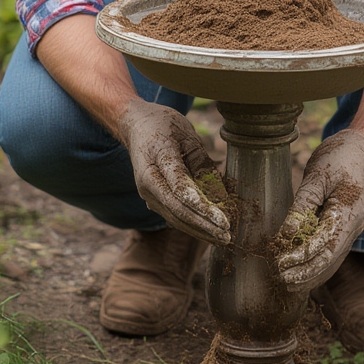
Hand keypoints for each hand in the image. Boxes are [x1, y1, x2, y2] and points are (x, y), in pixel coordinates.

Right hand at [118, 99, 229, 245]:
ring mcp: (148, 193)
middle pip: (176, 210)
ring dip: (199, 230)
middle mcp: (147, 181)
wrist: (136, 125)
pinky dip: (191, 224)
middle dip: (203, 226)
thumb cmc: (164, 126)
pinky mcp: (153, 198)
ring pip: (174, 218)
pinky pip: (172, 215)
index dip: (203, 208)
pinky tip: (209, 230)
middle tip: (227, 236)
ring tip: (222, 238)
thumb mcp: (187, 136)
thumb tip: (220, 195)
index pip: (180, 190)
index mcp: (157, 160)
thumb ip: (202, 164)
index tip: (223, 220)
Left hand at [275, 129, 363, 291]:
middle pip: (330, 259)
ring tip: (287, 283)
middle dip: (305, 273)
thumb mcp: (317, 177)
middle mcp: (354, 226)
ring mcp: (352, 229)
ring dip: (311, 274)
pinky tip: (301, 273)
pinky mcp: (344, 229)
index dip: (303, 258)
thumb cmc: (337, 159)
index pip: (326, 245)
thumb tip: (288, 234)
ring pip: (332, 260)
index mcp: (350, 213)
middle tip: (280, 279)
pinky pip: (332, 253)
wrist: (357, 151)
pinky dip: (317, 265)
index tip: (281, 264)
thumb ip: (303, 205)